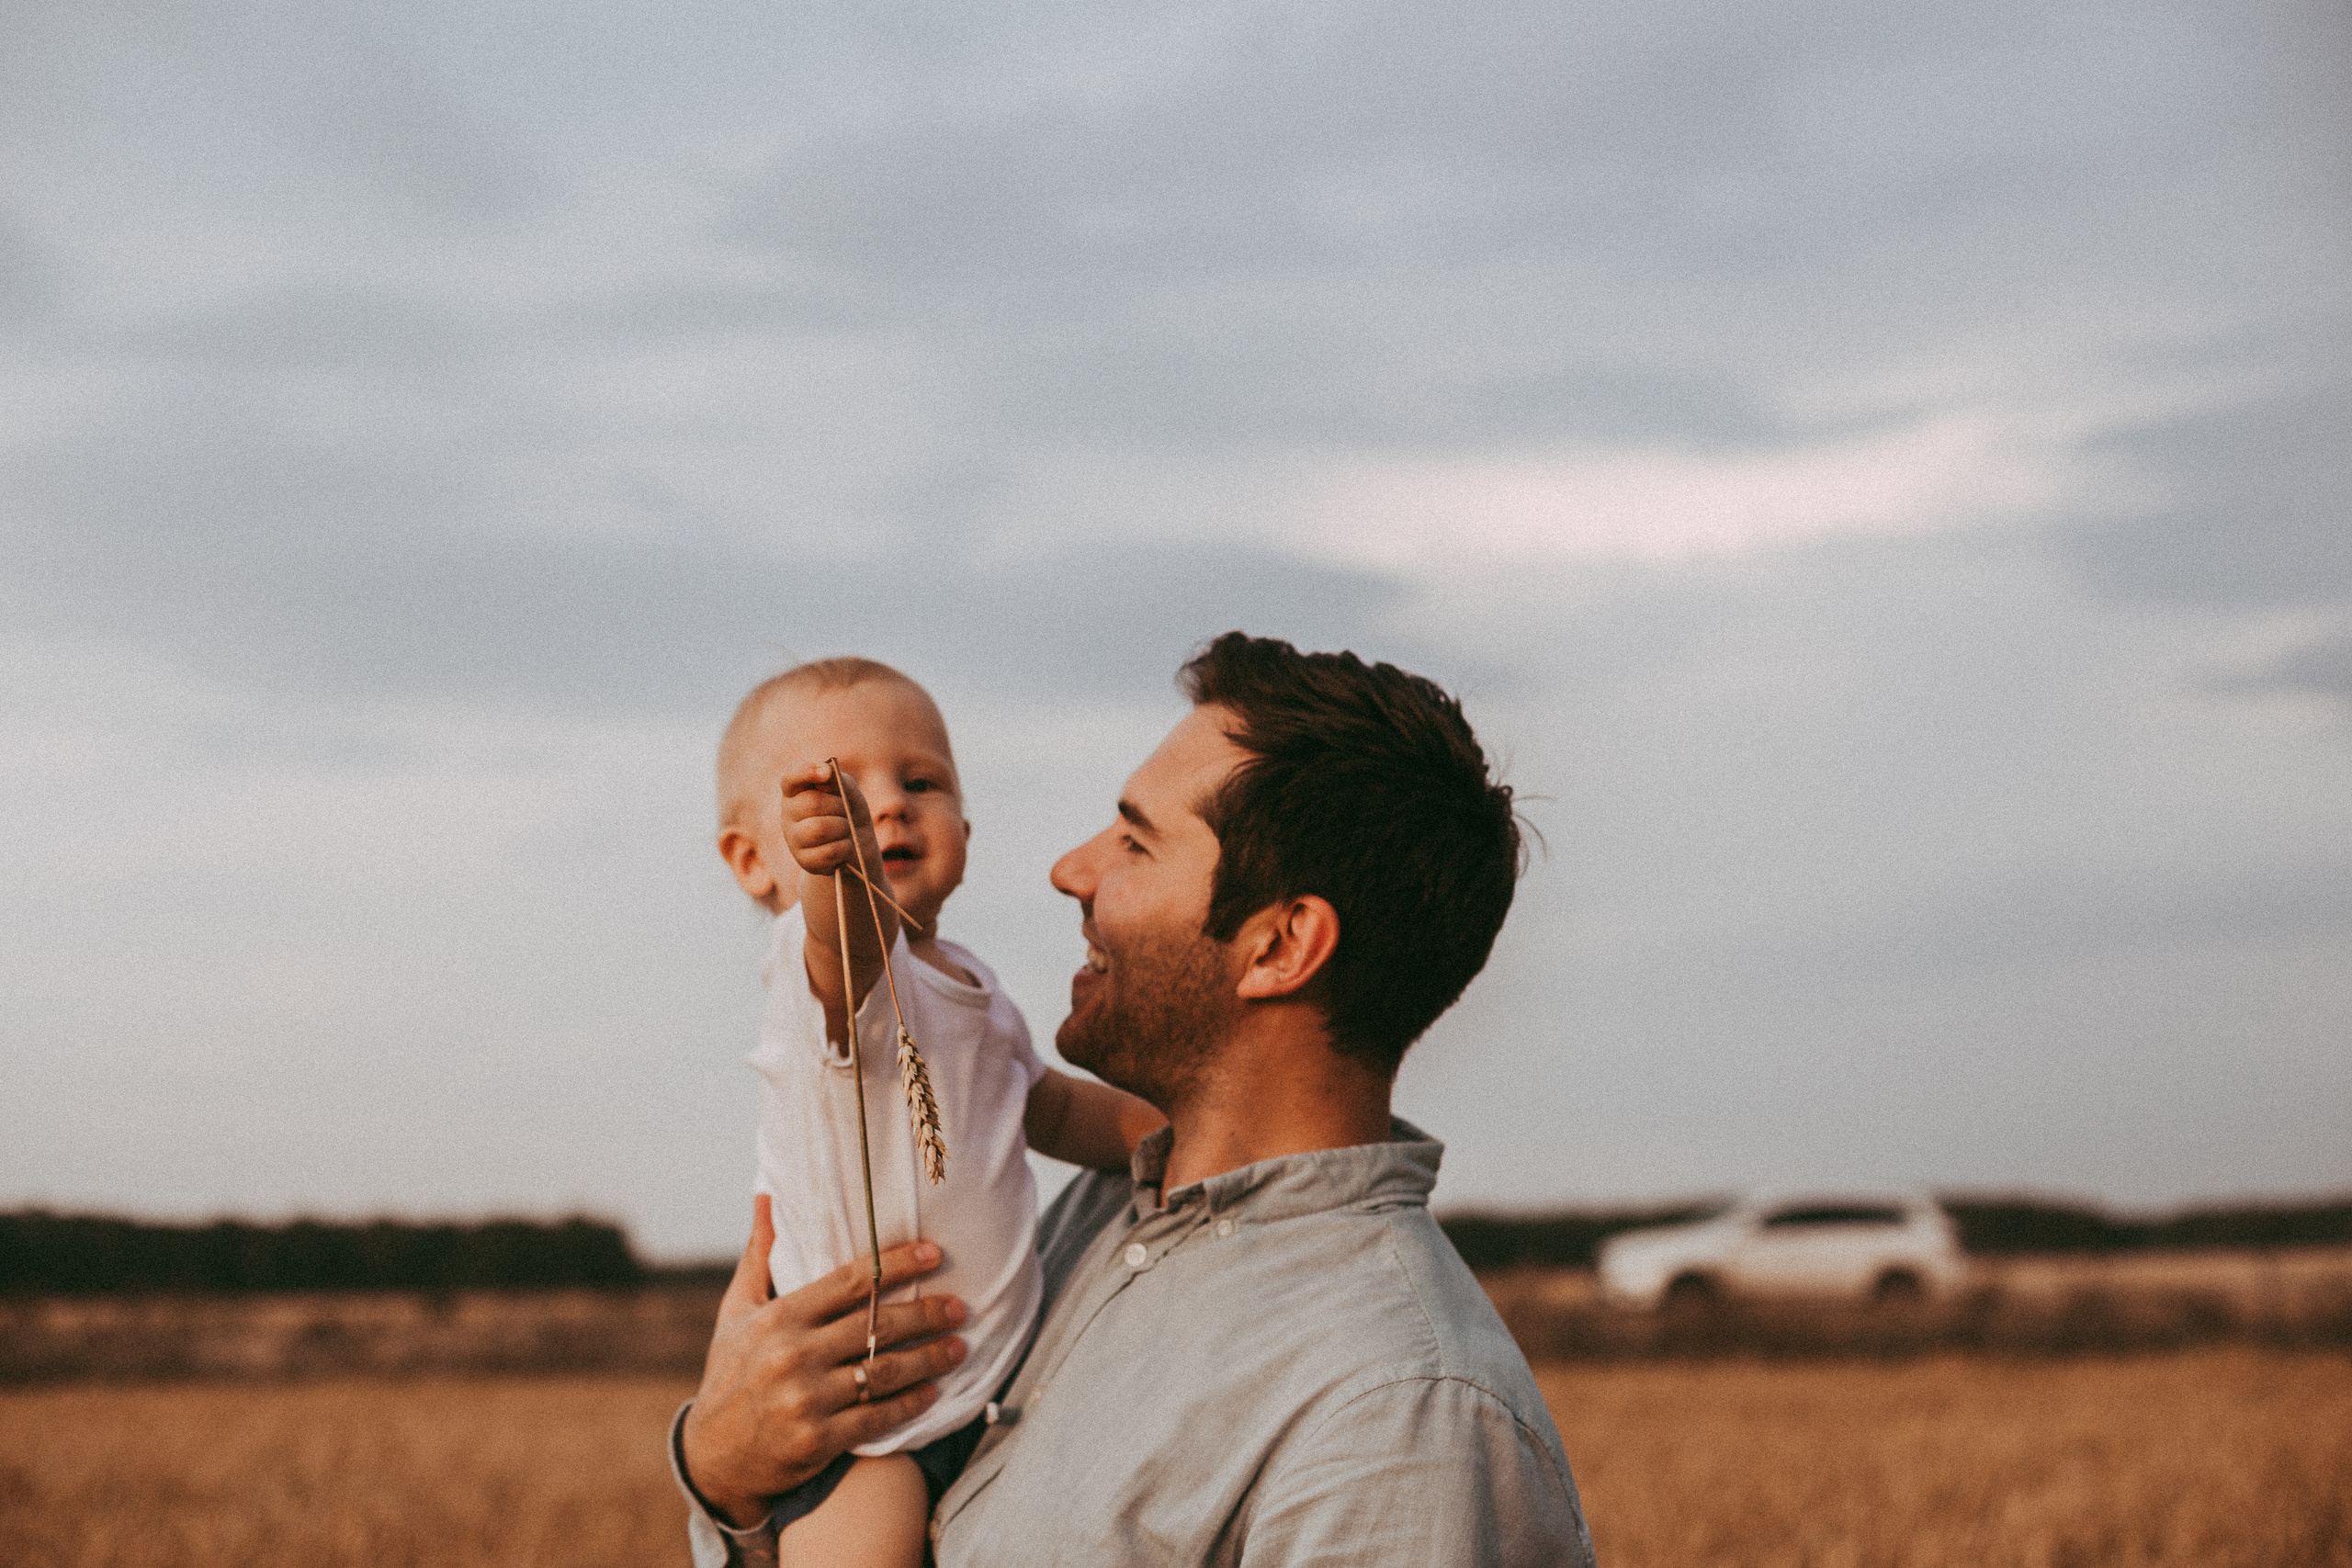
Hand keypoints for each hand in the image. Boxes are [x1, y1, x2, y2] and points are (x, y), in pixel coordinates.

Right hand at [680, 1195, 967, 1526]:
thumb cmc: (729, 1374)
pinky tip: (932, 1393)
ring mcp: (805, 1400)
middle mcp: (793, 1355)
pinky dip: (909, 1405)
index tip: (935, 1253)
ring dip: (929, 1359)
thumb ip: (759, 1256)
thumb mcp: (736, 1312)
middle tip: (959, 1307)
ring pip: (884, 1372)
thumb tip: (766, 1196)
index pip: (850, 1282)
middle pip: (876, 1325)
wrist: (712, 1457)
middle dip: (925, 1314)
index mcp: (779, 1318)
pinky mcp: (817, 1441)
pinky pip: (876, 1418)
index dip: (897, 1265)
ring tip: (958, 1347)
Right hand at [780, 764, 884, 883]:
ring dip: (842, 827)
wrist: (858, 847)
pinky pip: (829, 851)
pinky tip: (843, 847)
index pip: (792, 776)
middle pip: (812, 803)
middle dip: (839, 807)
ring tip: (845, 829)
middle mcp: (789, 813)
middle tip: (845, 812)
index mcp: (796, 791)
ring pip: (818, 829)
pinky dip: (845, 848)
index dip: (806, 771)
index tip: (826, 772)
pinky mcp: (804, 861)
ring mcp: (793, 839)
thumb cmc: (849, 812)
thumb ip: (839, 781)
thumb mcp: (850, 792)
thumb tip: (827, 775)